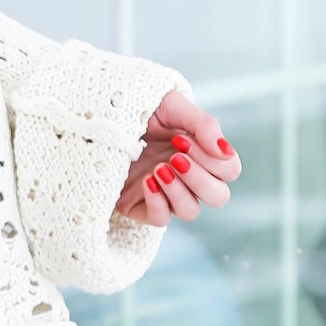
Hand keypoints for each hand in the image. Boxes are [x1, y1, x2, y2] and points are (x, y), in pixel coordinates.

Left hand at [115, 83, 242, 228]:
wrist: (96, 115)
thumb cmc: (138, 108)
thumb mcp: (172, 106)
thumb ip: (204, 124)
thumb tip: (225, 151)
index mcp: (200, 153)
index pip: (229, 170)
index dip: (214, 160)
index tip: (183, 139)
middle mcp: (187, 176)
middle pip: (218, 197)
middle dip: (201, 179)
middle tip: (175, 157)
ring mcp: (165, 193)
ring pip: (190, 211)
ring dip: (180, 191)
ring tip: (159, 168)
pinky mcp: (140, 205)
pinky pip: (160, 219)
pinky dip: (158, 202)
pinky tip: (147, 181)